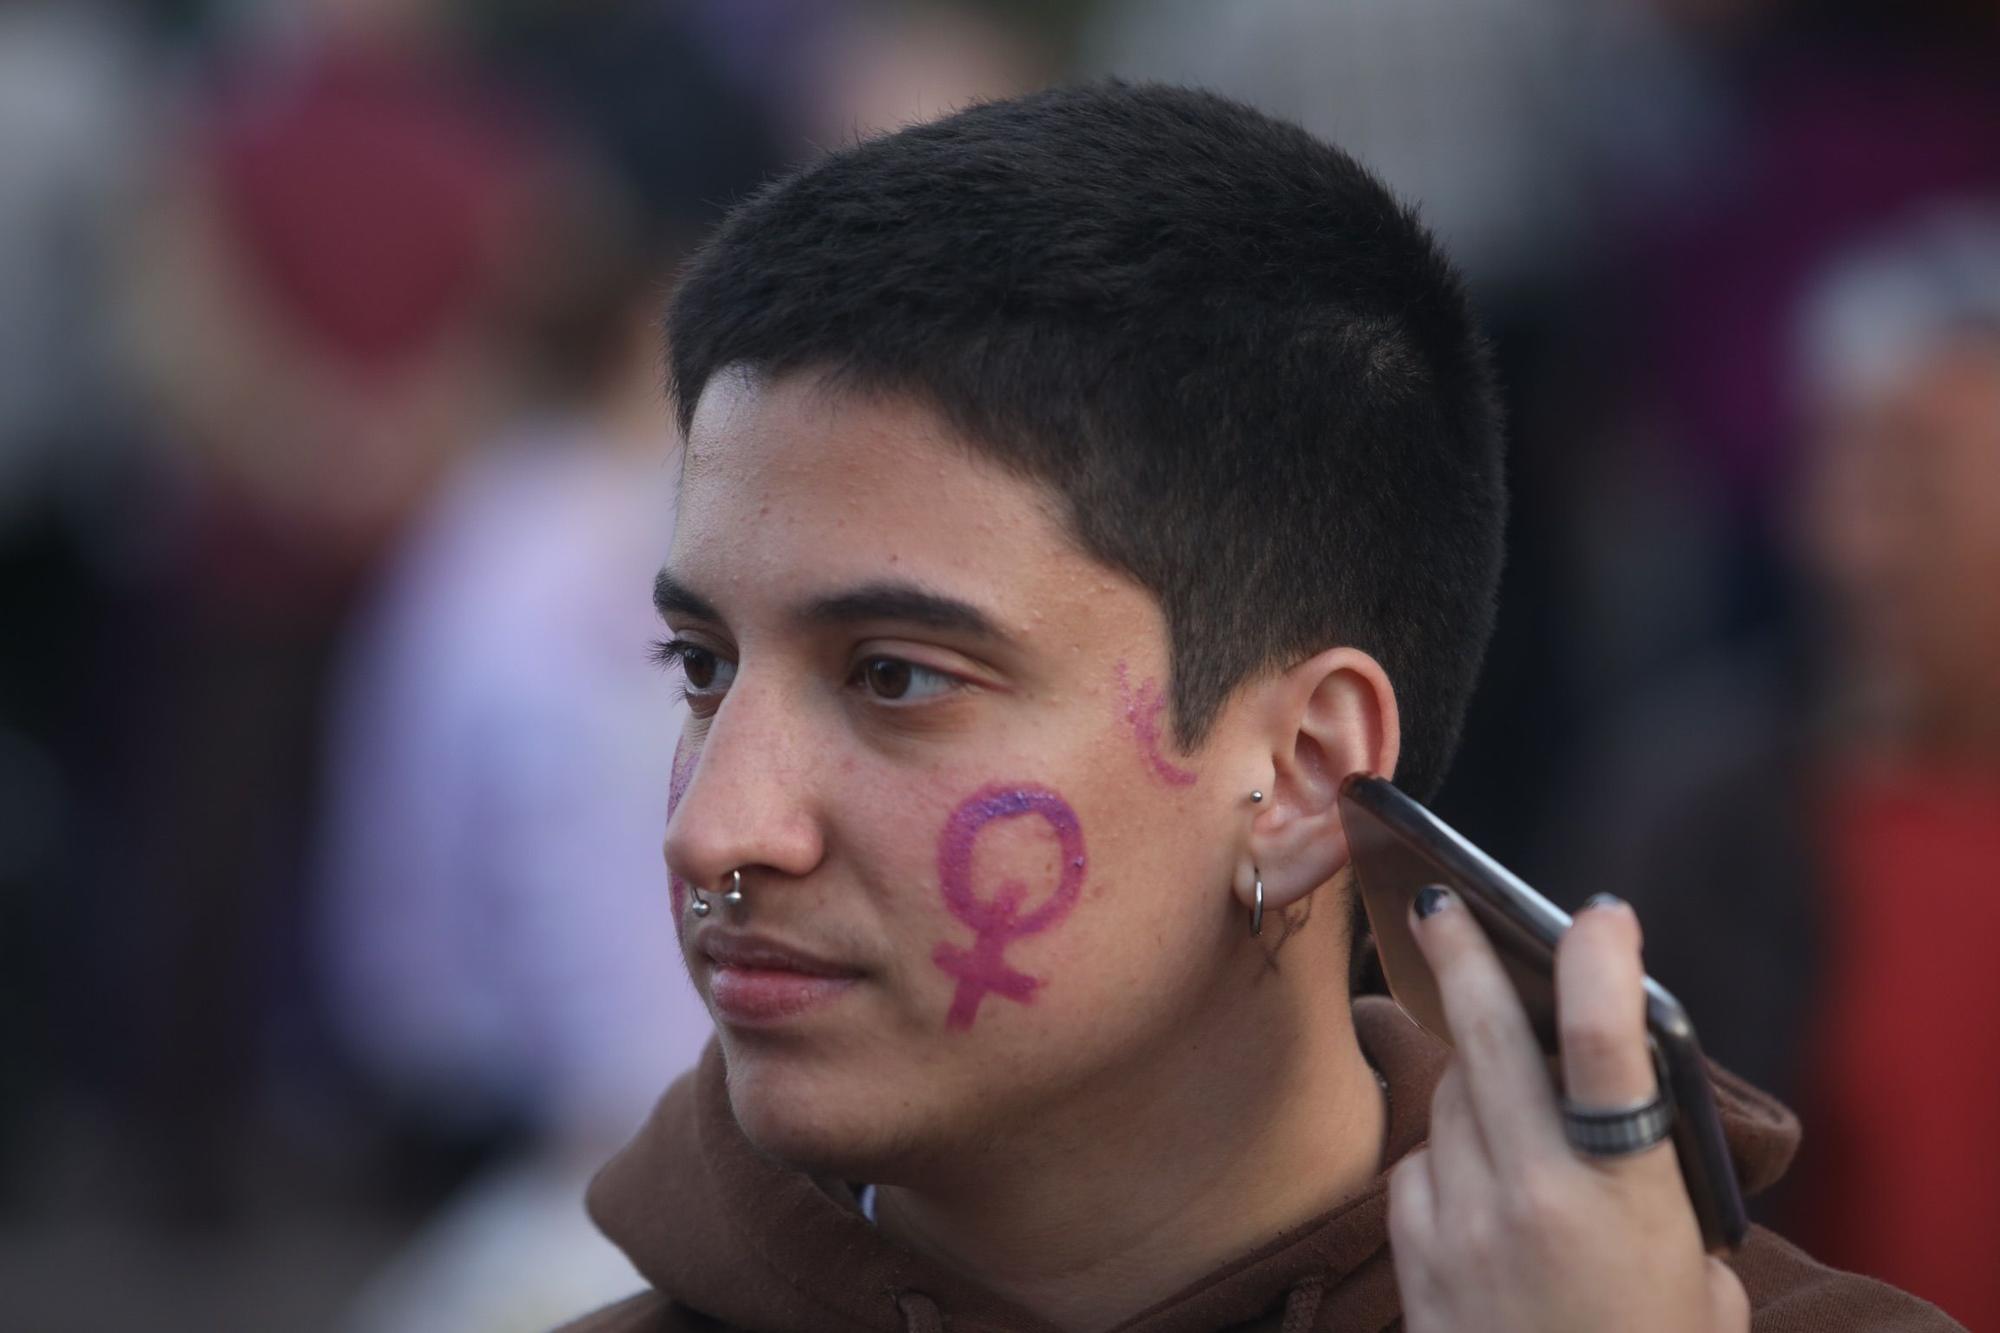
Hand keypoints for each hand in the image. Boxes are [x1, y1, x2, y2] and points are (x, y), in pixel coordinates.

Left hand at [1386, 890, 1748, 1332]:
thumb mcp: (1696, 1277)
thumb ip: (1658, 1190)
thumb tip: (1619, 1116)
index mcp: (1623, 1197)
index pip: (1604, 1049)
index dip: (1598, 964)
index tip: (1596, 914)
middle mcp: (1532, 1195)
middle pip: (1484, 1040)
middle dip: (1460, 959)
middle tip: (1437, 905)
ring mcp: (1460, 1224)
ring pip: (1445, 1100)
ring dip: (1466, 1078)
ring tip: (1497, 1090)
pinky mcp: (1414, 1259)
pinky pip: (1416, 1167)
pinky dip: (1440, 1157)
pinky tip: (1470, 1185)